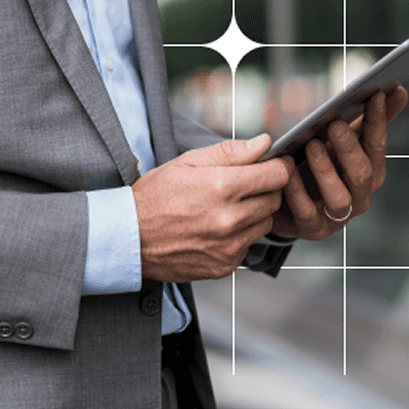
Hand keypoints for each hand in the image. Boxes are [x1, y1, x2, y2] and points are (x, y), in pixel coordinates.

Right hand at [132, 134, 292, 282]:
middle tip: (242, 185)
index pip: (277, 175)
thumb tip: (265, 143)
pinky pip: (248, 244)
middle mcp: (229, 219)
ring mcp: (229, 245)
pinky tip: (215, 228)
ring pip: (265, 223)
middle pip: (274, 199)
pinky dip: (239, 235)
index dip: (277, 167)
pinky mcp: (226, 265)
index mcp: (221, 186)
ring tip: (226, 207)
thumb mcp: (187, 162)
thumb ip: (230, 152)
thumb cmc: (155, 196)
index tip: (273, 164)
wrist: (130, 238)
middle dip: (264, 189)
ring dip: (254, 213)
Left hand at [271, 86, 408, 240]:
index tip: (374, 95)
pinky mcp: (312, 229)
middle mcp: (359, 196)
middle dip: (350, 147)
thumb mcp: (339, 141)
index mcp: (370, 172)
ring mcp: (337, 216)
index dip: (377, 121)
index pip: (377, 146)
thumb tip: (398, 90)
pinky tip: (287, 170)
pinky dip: (297, 190)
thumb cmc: (317, 166)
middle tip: (335, 123)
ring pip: (339, 197)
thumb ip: (367, 119)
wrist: (286, 205)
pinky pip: (306, 211)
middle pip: (362, 173)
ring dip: (326, 170)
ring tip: (311, 145)